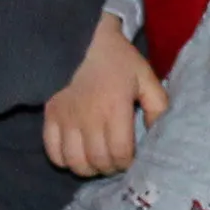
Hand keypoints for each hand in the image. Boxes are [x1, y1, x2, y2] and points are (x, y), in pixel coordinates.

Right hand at [42, 12, 166, 175]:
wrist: (82, 41)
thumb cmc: (119, 61)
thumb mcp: (146, 78)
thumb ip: (158, 107)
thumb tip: (157, 134)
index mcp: (114, 107)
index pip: (120, 152)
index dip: (128, 162)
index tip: (131, 158)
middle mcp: (88, 116)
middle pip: (99, 161)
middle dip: (111, 167)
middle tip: (116, 160)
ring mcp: (66, 117)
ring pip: (76, 162)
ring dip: (90, 168)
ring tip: (98, 161)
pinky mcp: (50, 116)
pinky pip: (54, 152)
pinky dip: (65, 161)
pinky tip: (77, 154)